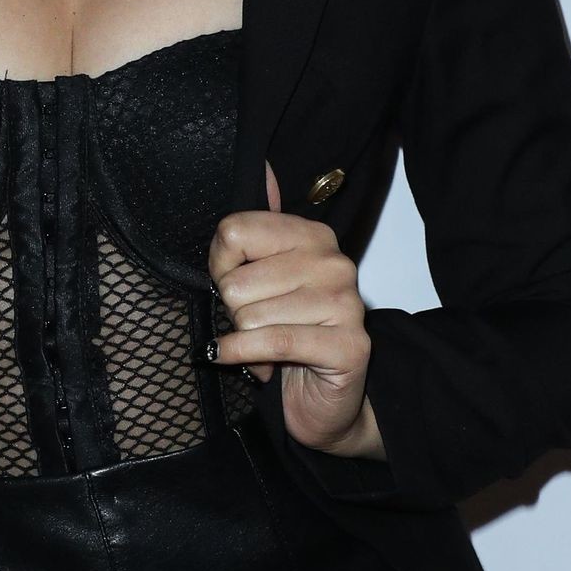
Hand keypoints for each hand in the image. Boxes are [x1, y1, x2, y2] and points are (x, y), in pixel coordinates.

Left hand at [207, 160, 379, 457]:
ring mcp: (346, 302)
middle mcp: (335, 262)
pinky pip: (270, 342)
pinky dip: (246, 357)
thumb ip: (254, 228)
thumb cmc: (287, 331)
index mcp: (313, 234)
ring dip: (247, 342)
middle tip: (256, 324)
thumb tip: (263, 169)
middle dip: (235, 313)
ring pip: (249, 317)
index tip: (234, 285)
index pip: (233, 232)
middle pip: (236, 282)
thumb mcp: (264, 276)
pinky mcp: (349, 345)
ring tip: (269, 347)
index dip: (220, 268)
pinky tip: (255, 368)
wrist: (327, 401)